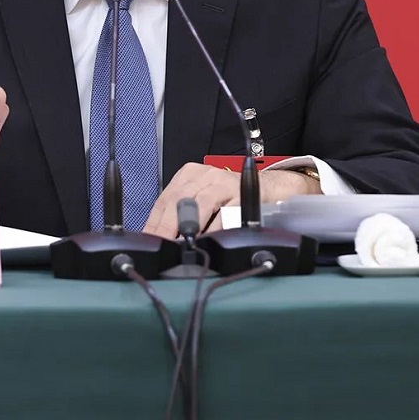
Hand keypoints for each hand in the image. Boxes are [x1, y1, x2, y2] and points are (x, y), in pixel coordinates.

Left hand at [143, 162, 320, 238]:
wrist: (269, 189)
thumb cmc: (231, 197)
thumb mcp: (202, 199)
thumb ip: (183, 214)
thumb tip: (162, 238)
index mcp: (191, 174)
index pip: (165, 198)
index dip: (155, 221)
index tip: (149, 240)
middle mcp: (206, 174)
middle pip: (179, 199)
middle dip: (168, 225)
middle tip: (162, 245)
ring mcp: (225, 182)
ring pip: (201, 203)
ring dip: (189, 226)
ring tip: (181, 244)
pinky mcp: (243, 194)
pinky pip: (226, 213)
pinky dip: (215, 229)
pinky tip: (208, 241)